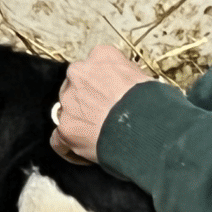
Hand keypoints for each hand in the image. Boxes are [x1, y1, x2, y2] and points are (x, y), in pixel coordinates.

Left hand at [53, 45, 154, 164]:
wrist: (145, 126)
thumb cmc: (153, 103)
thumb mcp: (145, 78)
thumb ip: (127, 78)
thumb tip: (127, 87)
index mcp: (101, 57)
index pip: (95, 66)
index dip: (102, 84)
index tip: (110, 96)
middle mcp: (79, 74)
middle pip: (76, 87)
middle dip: (86, 102)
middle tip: (103, 117)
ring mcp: (69, 101)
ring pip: (66, 112)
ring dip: (79, 123)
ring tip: (97, 138)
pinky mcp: (65, 128)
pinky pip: (58, 140)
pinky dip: (68, 147)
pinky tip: (83, 154)